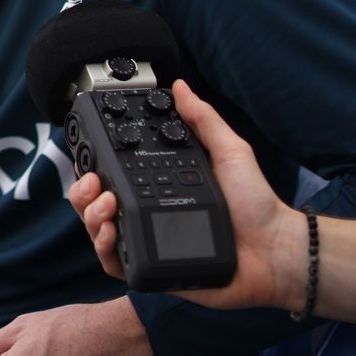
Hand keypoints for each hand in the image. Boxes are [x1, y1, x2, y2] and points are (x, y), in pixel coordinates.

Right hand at [67, 80, 307, 311]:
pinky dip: (103, 247)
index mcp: (161, 184)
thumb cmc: (257, 205)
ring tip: (107, 204)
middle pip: (95, 201)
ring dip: (90, 214)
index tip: (91, 155)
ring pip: (97, 230)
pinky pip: (113, 262)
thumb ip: (203, 119)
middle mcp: (148, 212)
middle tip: (96, 183)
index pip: (114, 173)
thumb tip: (181, 86)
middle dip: (83, 190)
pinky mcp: (151, 269)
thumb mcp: (229, 151)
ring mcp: (148, 240)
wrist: (273, 250)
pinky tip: (111, 232)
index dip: (94, 165)